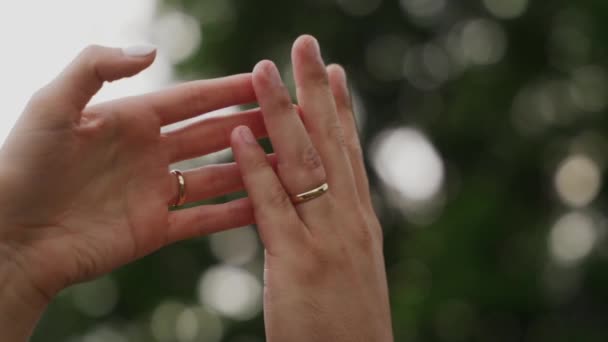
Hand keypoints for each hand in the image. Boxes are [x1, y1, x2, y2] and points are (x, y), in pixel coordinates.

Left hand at [0, 45, 267, 339]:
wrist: (9, 236)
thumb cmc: (22, 166)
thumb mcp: (52, 105)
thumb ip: (97, 67)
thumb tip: (154, 50)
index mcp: (131, 119)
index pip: (193, 99)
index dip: (229, 89)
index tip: (265, 79)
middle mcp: (149, 153)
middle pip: (213, 135)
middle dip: (253, 125)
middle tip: (293, 119)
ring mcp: (155, 192)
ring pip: (217, 176)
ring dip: (252, 169)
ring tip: (290, 163)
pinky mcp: (155, 229)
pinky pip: (204, 219)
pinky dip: (235, 214)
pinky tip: (266, 208)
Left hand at [231, 36, 392, 340]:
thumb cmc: (348, 329)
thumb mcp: (349, 272)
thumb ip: (334, 234)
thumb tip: (320, 207)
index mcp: (359, 223)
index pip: (348, 154)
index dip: (340, 110)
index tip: (331, 73)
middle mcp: (350, 221)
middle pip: (330, 144)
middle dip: (315, 91)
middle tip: (305, 45)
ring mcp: (328, 239)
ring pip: (303, 162)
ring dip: (282, 112)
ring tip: (265, 69)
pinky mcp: (300, 263)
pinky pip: (273, 206)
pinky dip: (256, 168)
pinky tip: (238, 136)